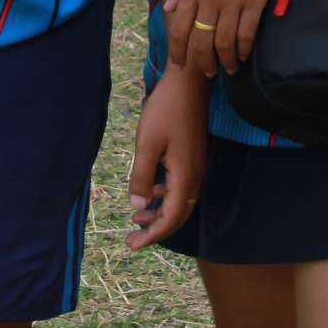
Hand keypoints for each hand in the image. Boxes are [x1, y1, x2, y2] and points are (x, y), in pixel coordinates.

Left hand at [124, 76, 207, 248]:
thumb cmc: (166, 109)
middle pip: (178, 214)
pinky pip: (179, 186)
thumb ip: (142, 176)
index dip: (153, 235)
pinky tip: (149, 193)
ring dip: (158, 213)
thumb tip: (138, 205)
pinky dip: (163, 196)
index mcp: (185, 176)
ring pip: (179, 201)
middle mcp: (195, 175)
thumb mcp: (147, 143)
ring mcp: (195, 165)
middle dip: (155, 229)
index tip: (133, 244)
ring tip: (136, 219)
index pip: (172, 218)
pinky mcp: (191, 156)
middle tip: (132, 240)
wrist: (188, 82)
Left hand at [166, 0, 290, 79]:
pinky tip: (244, 55)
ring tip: (228, 69)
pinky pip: (247, 33)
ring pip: (224, 42)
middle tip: (206, 73)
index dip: (178, 50)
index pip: (178, 28)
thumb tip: (169, 7)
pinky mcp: (256, 0)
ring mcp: (233, 0)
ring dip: (224, 61)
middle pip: (201, 41)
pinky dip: (244, 48)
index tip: (180, 63)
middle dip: (201, 62)